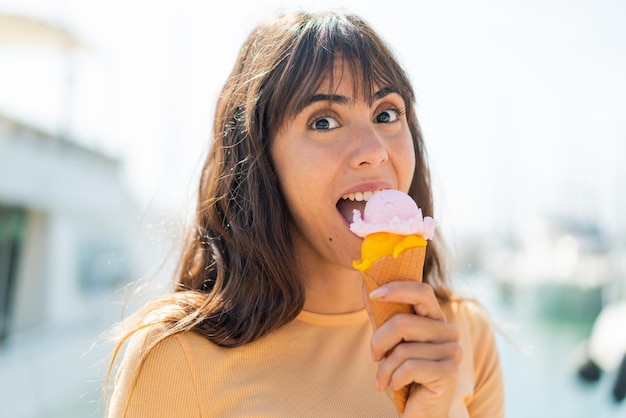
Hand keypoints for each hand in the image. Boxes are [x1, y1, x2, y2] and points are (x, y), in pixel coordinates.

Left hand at [365, 281, 460, 417]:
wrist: (418, 413)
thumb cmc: (403, 376)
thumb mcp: (390, 343)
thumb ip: (382, 317)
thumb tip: (366, 288)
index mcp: (436, 320)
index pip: (422, 291)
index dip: (397, 289)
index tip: (373, 294)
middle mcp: (448, 332)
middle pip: (403, 322)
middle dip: (379, 341)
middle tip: (373, 356)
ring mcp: (452, 352)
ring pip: (402, 349)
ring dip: (385, 368)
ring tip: (385, 379)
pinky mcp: (449, 372)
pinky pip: (409, 368)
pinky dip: (395, 379)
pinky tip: (397, 387)